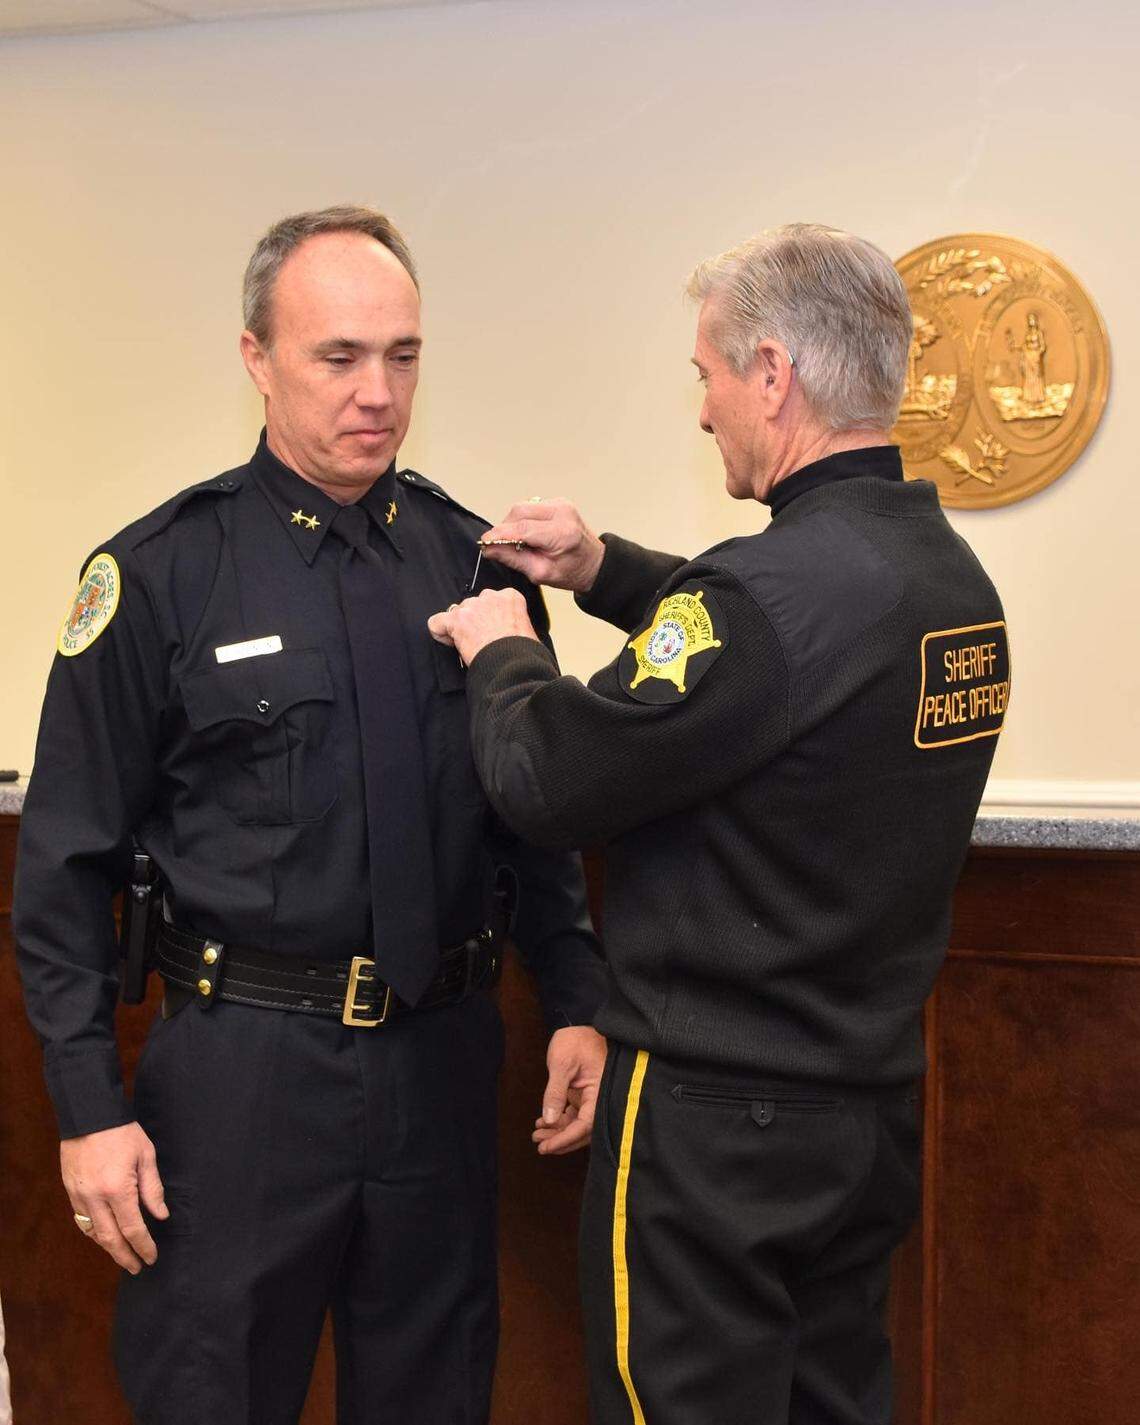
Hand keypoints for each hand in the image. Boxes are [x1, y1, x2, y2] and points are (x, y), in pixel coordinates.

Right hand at [61, 1121, 168, 1272]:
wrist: (89, 1115)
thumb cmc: (122, 1132)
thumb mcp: (146, 1156)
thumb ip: (153, 1188)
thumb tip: (161, 1215)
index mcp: (118, 1190)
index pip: (132, 1229)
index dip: (143, 1246)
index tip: (152, 1257)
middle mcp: (95, 1199)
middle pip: (110, 1239)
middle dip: (125, 1256)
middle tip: (137, 1267)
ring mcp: (79, 1196)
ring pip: (93, 1233)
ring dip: (108, 1247)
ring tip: (123, 1254)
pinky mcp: (70, 1191)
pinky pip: (81, 1220)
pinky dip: (94, 1232)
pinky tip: (104, 1234)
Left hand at [427, 587, 538, 665]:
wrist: (513, 662)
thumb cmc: (523, 651)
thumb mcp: (527, 629)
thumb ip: (514, 621)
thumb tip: (508, 632)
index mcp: (510, 597)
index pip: (493, 601)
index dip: (489, 618)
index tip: (493, 632)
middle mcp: (490, 596)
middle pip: (473, 605)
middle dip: (474, 621)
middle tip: (481, 639)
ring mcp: (471, 606)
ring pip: (456, 612)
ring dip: (459, 627)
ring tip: (470, 645)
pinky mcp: (456, 620)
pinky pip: (436, 622)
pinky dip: (440, 633)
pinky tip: (451, 643)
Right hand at [479, 499, 604, 593]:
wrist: (594, 564)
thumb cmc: (572, 572)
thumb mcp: (541, 573)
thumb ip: (514, 558)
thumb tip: (489, 548)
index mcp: (561, 533)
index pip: (521, 528)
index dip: (499, 535)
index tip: (484, 543)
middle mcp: (562, 513)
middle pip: (519, 512)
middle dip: (504, 529)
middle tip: (501, 546)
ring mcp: (561, 504)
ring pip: (522, 507)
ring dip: (512, 523)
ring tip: (518, 542)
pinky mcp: (558, 502)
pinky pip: (530, 506)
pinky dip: (522, 519)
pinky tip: (528, 534)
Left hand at [532, 1025, 607, 1155]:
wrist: (579, 1025)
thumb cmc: (576, 1040)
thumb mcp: (562, 1063)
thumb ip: (555, 1092)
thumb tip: (549, 1120)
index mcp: (600, 1092)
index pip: (585, 1125)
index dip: (566, 1139)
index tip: (547, 1147)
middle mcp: (599, 1099)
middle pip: (582, 1131)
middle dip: (560, 1140)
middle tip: (540, 1145)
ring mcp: (591, 1098)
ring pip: (577, 1125)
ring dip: (558, 1132)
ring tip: (537, 1135)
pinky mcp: (584, 1096)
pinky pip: (574, 1115)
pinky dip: (559, 1121)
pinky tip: (543, 1122)